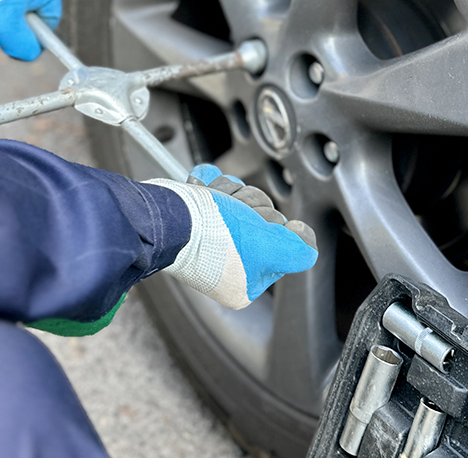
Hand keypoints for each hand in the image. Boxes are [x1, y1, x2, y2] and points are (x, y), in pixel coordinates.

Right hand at [146, 164, 317, 309]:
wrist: (163, 215)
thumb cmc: (212, 234)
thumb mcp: (270, 248)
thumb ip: (298, 251)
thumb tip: (304, 240)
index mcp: (244, 283)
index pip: (279, 247)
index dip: (273, 229)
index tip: (257, 228)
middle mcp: (226, 265)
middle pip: (261, 222)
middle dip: (249, 207)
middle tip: (232, 215)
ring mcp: (208, 240)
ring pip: (241, 203)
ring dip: (230, 193)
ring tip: (213, 201)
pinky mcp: (193, 218)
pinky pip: (217, 191)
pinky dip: (212, 185)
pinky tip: (204, 188)